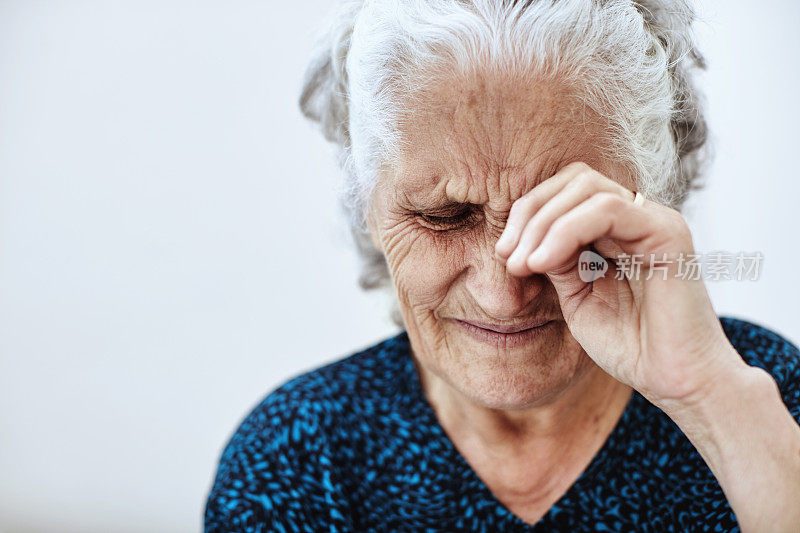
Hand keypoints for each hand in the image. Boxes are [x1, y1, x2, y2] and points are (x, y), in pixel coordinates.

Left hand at [494, 161, 746, 409]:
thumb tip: (522, 239)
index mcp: (616, 228)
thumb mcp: (576, 296)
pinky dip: (567, 230)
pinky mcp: (667, 232)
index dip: (528, 213)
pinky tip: (543, 261)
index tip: (503, 254)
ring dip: (543, 223)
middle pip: (574, 179)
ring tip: (523, 264)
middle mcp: (637, 216)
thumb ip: (556, 260)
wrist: (674, 380)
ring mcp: (654, 220)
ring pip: (587, 187)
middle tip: (507, 256)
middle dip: (530, 213)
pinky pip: (609, 210)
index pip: (566, 191)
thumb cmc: (630, 345)